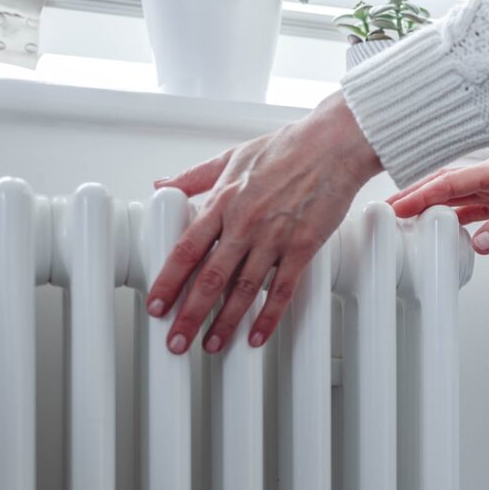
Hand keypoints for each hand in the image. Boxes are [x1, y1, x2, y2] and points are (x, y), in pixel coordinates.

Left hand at [147, 91, 381, 354]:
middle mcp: (245, 222)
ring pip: (243, 290)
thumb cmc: (286, 147)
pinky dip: (269, 316)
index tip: (155, 305)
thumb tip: (160, 183)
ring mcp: (274, 237)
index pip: (186, 249)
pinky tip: (257, 336)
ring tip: (212, 346)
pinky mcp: (303, 246)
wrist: (333, 144)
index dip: (168, 281)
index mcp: (224, 200)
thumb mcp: (231, 156)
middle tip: (175, 342)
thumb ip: (194, 176)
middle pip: (210, 278)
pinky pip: (283, 289)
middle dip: (189, 315)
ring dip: (225, 323)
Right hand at [388, 130, 488, 253]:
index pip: (452, 181)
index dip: (422, 194)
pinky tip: (443, 226)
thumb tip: (480, 243)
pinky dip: (455, 216)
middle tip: (386, 211)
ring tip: (404, 220)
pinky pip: (474, 206)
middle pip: (446, 185)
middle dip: (415, 197)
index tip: (398, 206)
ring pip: (457, 196)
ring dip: (431, 207)